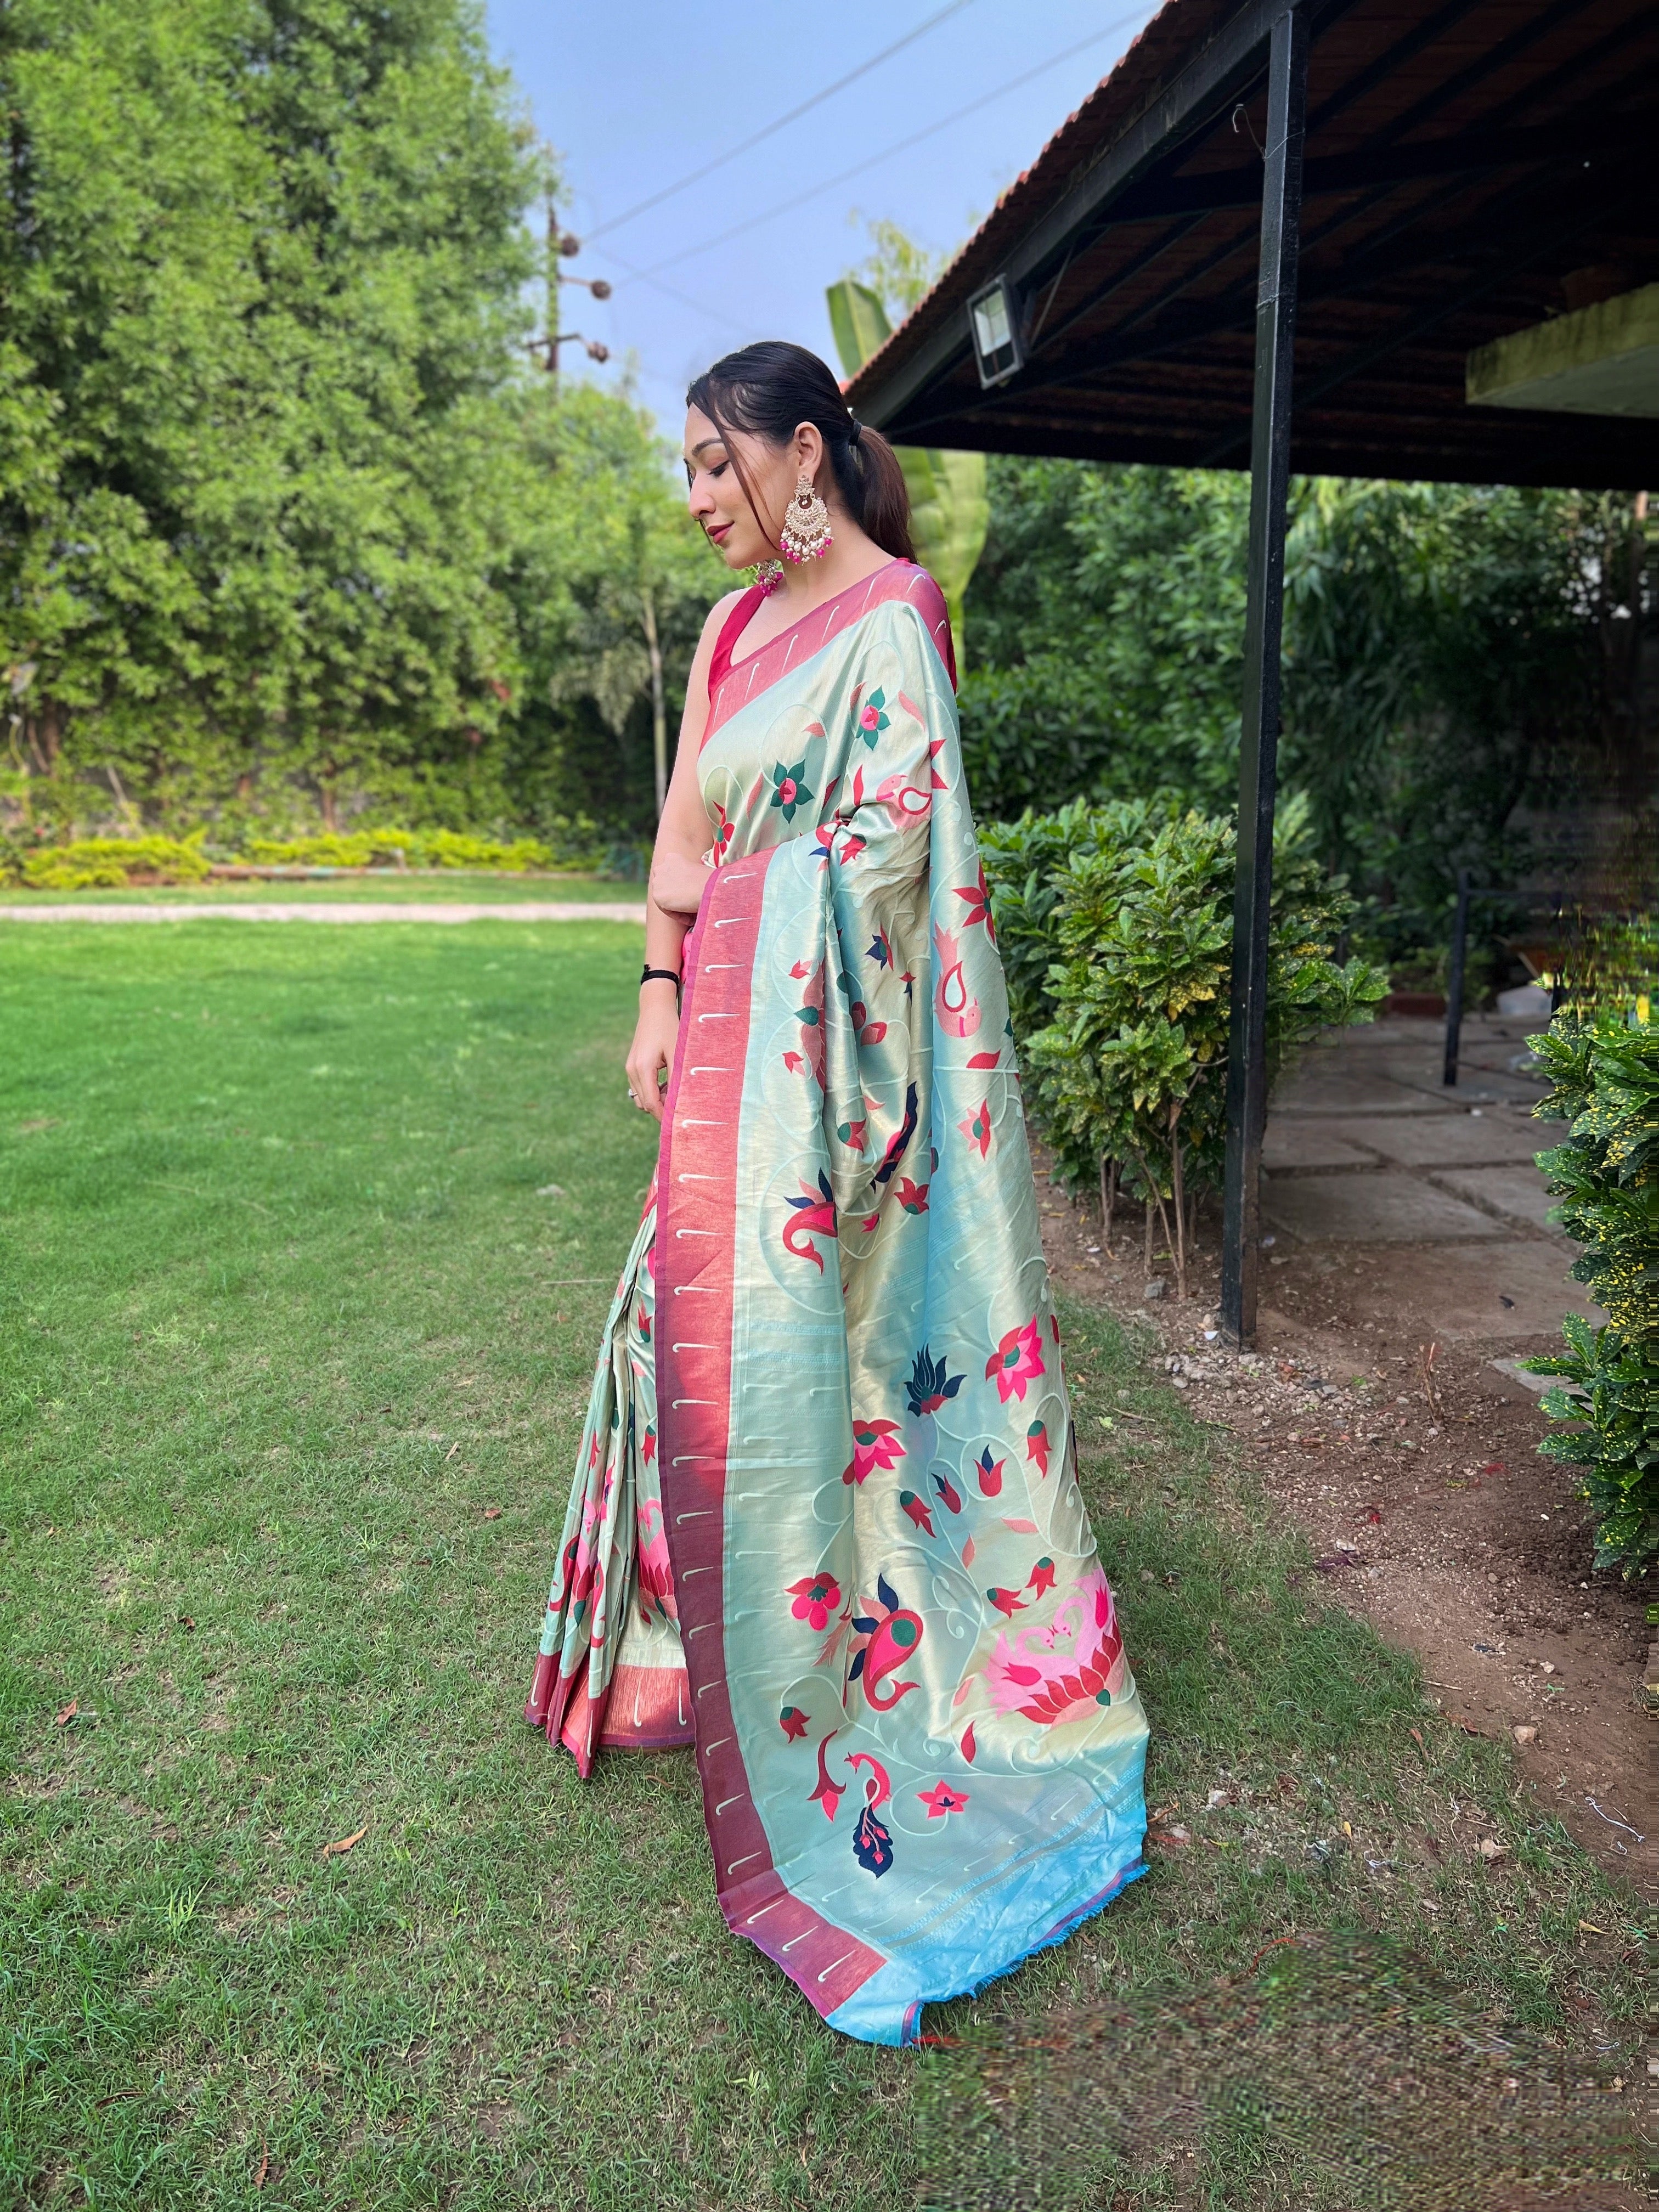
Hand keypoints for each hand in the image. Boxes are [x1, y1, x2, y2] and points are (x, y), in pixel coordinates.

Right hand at [626, 989, 678, 1121]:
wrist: (654, 1009)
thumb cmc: (669, 1028)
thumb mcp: (677, 1052)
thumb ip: (676, 1078)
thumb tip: (679, 1102)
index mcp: (642, 1068)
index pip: (651, 1103)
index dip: (664, 1115)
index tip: (677, 1122)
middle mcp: (632, 1071)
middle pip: (645, 1103)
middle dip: (661, 1110)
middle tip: (680, 1109)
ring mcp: (630, 1069)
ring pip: (641, 1097)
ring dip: (657, 1101)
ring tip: (674, 1093)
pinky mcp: (632, 1066)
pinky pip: (640, 1087)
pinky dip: (652, 1091)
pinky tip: (667, 1084)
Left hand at [649, 849, 712, 917]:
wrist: (708, 887)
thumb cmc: (710, 879)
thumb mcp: (697, 870)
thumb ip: (687, 876)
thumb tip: (687, 888)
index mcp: (671, 857)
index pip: (669, 875)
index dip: (679, 887)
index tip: (690, 895)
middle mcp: (660, 867)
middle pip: (664, 887)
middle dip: (674, 896)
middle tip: (688, 906)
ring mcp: (657, 882)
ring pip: (665, 899)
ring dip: (677, 907)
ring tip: (691, 915)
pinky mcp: (657, 896)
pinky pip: (667, 910)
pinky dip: (678, 915)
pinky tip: (690, 919)